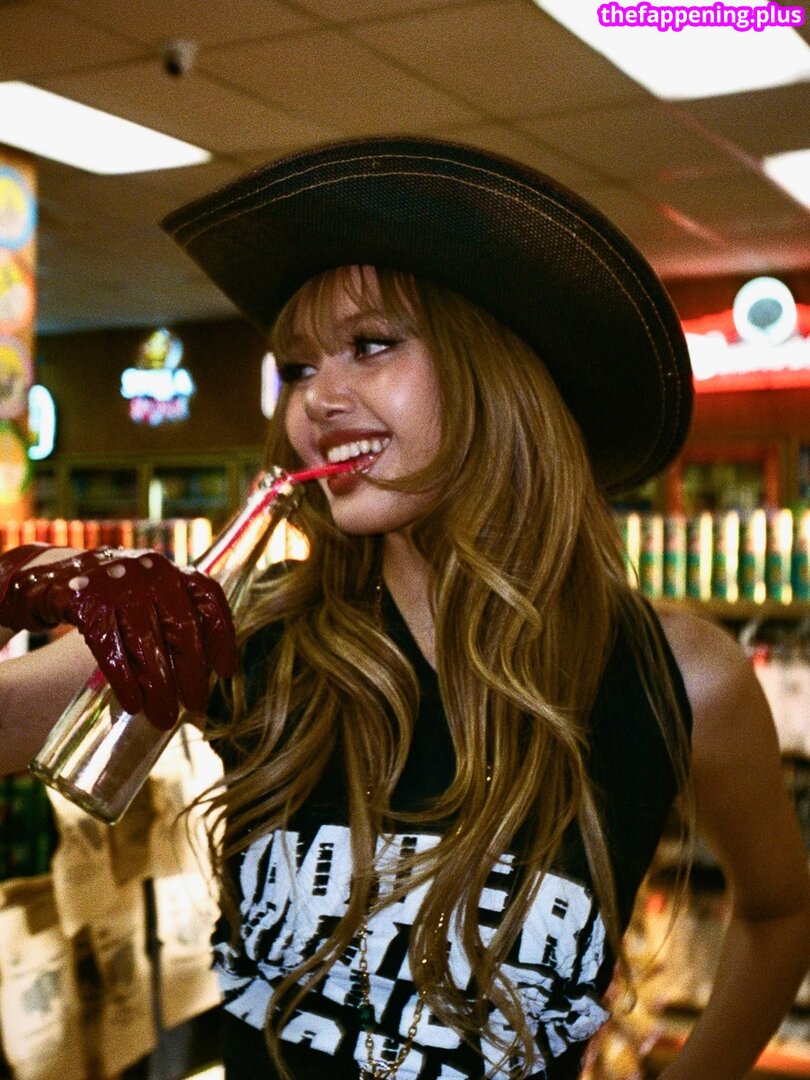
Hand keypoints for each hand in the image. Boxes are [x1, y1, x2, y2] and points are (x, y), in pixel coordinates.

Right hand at [0, 544, 237, 729]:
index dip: (221, 636)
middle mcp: (150, 571)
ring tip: (165, 717)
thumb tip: (205, 677)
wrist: (54, 575)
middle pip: (181, 626)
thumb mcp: (151, 596)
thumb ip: (177, 622)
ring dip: (158, 685)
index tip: (227, 673)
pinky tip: (133, 704)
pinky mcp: (85, 598)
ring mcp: (117, 581)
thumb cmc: (117, 596)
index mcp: (173, 570)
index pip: (208, 599)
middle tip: (197, 705)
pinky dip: (124, 680)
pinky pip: (110, 647)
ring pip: (146, 641)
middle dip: (192, 671)